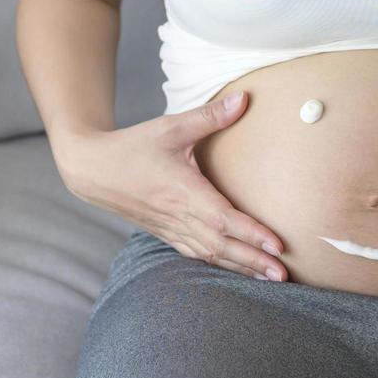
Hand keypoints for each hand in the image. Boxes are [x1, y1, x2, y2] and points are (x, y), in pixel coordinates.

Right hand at [56, 91, 290, 282]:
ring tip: (270, 278)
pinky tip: (237, 269)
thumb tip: (245, 99)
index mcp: (182, 191)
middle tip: (284, 273)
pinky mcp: (165, 233)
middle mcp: (177, 215)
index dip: (251, 233)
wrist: (92, 170)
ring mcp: (170, 228)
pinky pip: (196, 254)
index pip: (222, 218)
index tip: (277, 244)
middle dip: (254, 261)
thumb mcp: (171, 126)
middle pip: (221, 245)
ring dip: (241, 267)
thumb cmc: (133, 146)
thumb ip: (210, 116)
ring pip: (210, 254)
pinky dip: (219, 263)